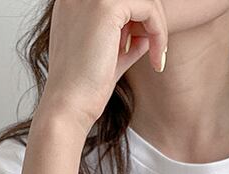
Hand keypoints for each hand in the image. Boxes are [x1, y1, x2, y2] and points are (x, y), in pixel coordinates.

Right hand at [39, 0, 167, 131]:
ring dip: (157, 26)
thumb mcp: (107, 59)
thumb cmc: (83, 91)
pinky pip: (149, 8)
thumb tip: (146, 34)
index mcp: (72, 5)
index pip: (118, 5)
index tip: (139, 49)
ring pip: (143, 0)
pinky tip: (156, 58)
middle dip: (148, 20)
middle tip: (154, 51)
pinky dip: (159, 32)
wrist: (68, 107)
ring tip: (156, 56)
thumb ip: (124, 42)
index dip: (134, 21)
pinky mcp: (106, 7)